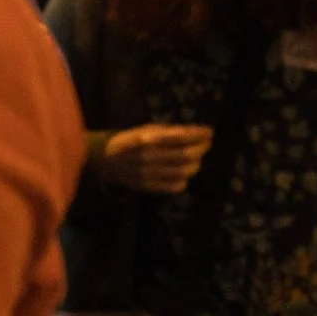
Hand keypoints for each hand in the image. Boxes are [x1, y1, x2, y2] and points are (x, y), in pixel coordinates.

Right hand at [95, 125, 214, 193]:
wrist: (107, 159)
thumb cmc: (132, 140)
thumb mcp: (148, 128)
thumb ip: (171, 131)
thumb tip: (199, 131)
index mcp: (148, 138)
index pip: (180, 137)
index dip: (198, 135)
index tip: (210, 132)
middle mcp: (149, 156)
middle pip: (184, 155)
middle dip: (200, 149)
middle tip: (207, 143)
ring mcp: (148, 173)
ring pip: (181, 171)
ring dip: (195, 164)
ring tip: (198, 158)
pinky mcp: (148, 186)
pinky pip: (172, 186)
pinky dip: (184, 180)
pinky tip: (185, 173)